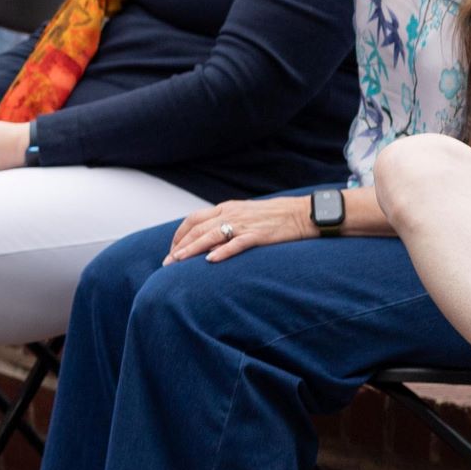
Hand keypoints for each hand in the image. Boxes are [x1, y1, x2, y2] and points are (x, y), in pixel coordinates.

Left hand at [164, 194, 319, 264]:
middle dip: (180, 245)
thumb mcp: (245, 213)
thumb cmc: (274, 216)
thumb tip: (209, 238)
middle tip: (168, 262)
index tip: (172, 249)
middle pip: (197, 228)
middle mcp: (231, 213)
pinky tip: (210, 260)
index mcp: (226, 207)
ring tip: (178, 262)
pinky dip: (222, 251)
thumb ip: (227, 221)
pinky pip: (237, 243)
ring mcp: (244, 224)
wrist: (302, 213)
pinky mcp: (259, 235)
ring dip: (192, 249)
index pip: (194, 219)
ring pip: (211, 235)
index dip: (180, 234)